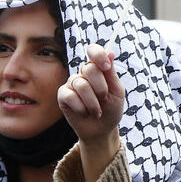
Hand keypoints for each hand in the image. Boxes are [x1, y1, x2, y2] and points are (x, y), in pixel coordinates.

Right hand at [58, 45, 124, 181]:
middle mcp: (83, 74)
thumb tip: (110, 52)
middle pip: (89, 69)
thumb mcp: (117, 92)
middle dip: (100, 87)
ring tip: (97, 112)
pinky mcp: (63, 96)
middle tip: (104, 98)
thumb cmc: (111, 110)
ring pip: (81, 85)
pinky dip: (81, 107)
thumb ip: (111, 73)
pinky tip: (84, 113)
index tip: (106, 67)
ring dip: (93, 102)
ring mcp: (72, 84)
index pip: (93, 51)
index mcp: (97, 69)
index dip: (98, 55)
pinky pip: (70, 96)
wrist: (102, 130)